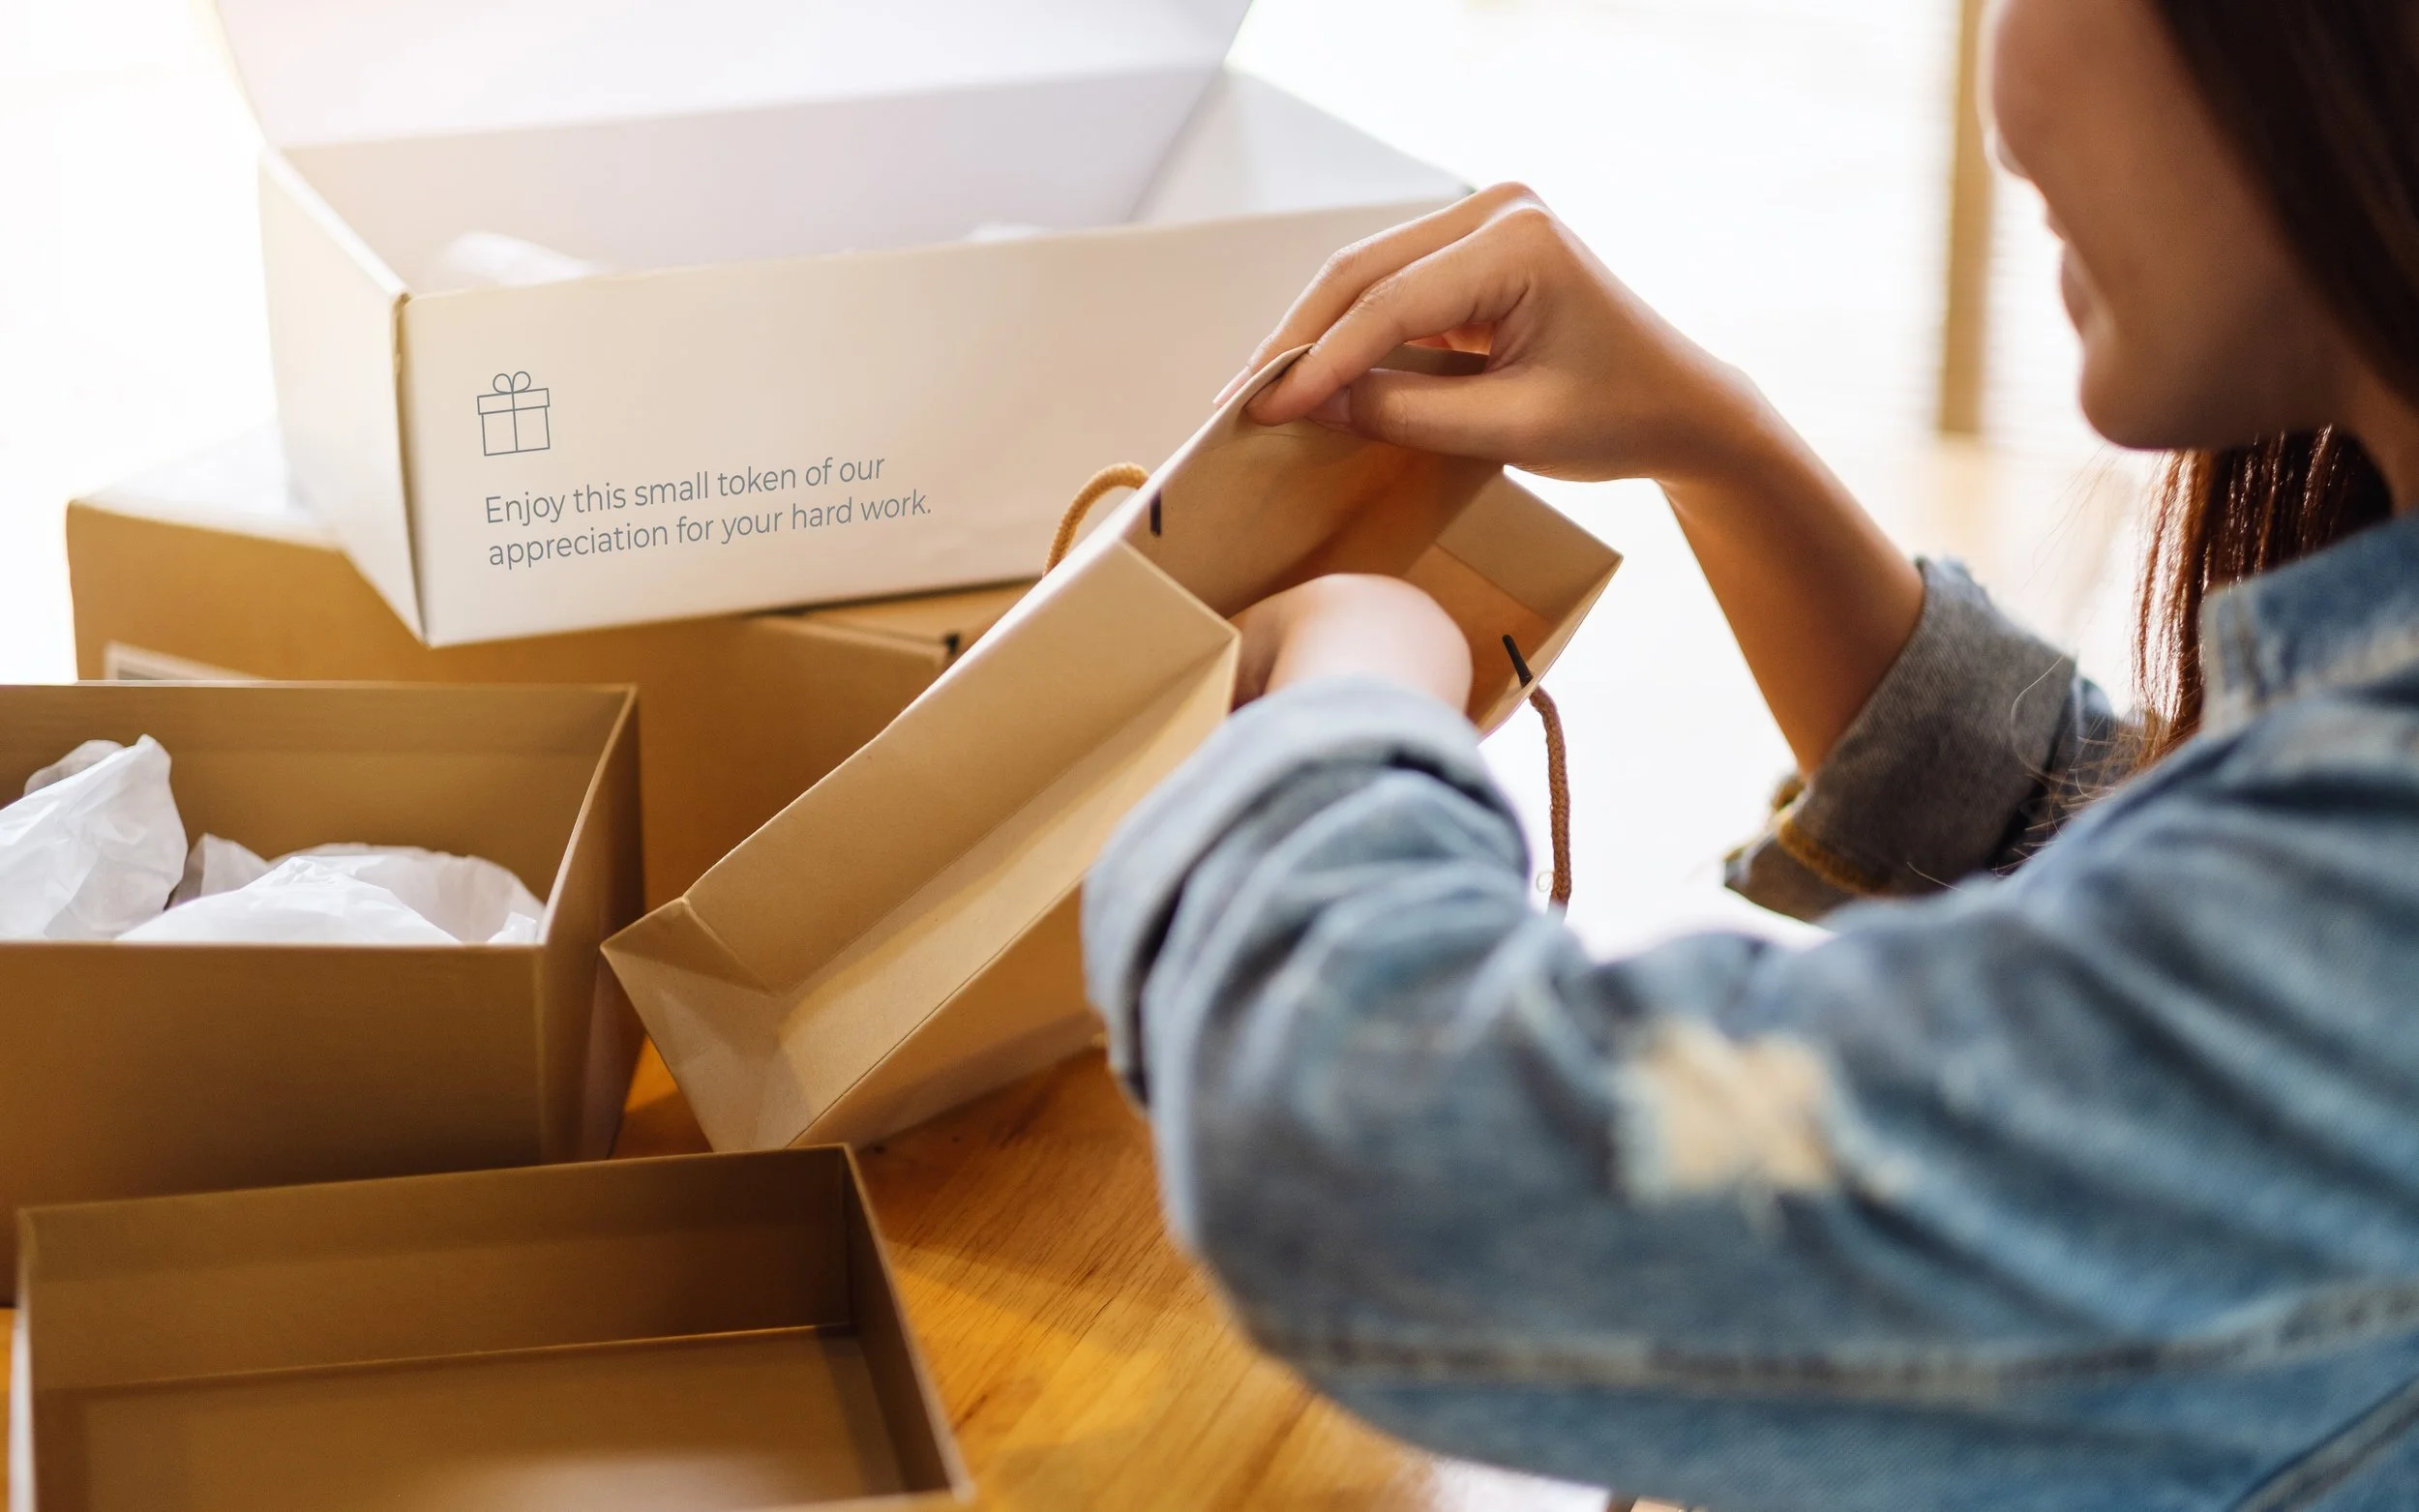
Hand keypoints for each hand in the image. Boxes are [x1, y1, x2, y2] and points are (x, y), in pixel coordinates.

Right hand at [1223, 184, 1926, 777]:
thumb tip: (1315, 405)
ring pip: (1364, 280)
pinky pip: (1389, 295)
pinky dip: (1346, 339)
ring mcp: (1482, 227)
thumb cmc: (1618, 418)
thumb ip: (1408, 415)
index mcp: (1518, 240)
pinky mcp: (1470, 257)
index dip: (1321, 361)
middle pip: (1362, 273)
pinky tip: (1306, 380)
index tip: (1266, 412)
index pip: (1392, 304)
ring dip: (1311, 338)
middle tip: (1237, 403)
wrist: (1683, 407)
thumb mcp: (1511, 431)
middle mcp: (1495, 211)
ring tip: (1257, 396)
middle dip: (1297, 341)